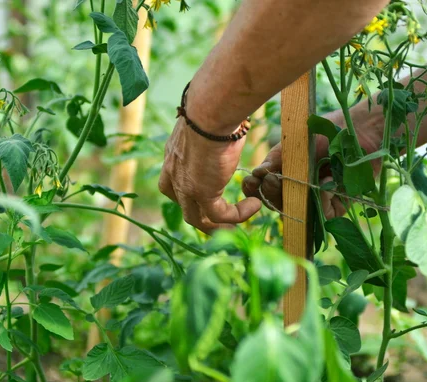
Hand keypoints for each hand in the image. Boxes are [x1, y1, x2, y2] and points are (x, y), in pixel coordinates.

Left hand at [158, 117, 261, 233]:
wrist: (210, 111)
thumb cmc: (213, 108)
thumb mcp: (210, 125)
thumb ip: (215, 134)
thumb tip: (233, 125)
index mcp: (173, 156)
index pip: (173, 184)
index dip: (189, 195)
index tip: (210, 196)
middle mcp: (174, 173)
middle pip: (183, 206)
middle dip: (202, 218)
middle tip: (220, 223)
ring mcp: (185, 186)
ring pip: (197, 218)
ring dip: (217, 226)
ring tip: (236, 228)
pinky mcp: (202, 193)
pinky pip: (220, 215)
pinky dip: (238, 215)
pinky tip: (254, 206)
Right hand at [242, 106, 383, 218]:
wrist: (360, 129)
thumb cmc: (327, 130)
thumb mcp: (297, 142)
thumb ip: (277, 159)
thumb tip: (257, 174)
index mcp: (284, 172)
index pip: (263, 188)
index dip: (254, 188)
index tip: (253, 181)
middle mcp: (299, 187)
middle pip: (277, 203)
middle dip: (273, 193)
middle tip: (274, 179)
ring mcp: (317, 198)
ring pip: (298, 212)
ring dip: (296, 198)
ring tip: (302, 180)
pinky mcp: (337, 205)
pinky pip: (323, 214)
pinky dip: (323, 201)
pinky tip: (329, 184)